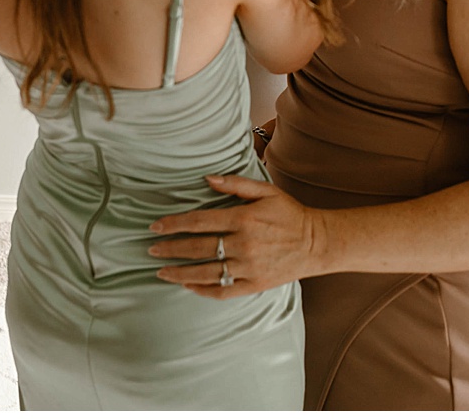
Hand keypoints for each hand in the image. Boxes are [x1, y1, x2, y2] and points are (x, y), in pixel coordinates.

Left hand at [149, 173, 324, 298]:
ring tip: (161, 272)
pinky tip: (188, 286)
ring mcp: (249, 266)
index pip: (199, 222)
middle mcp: (244, 244)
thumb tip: (206, 178)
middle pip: (198, 248)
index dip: (174, 224)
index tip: (155, 227)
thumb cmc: (290, 214)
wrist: (317, 243)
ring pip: (206, 272)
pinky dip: (204, 290)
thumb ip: (236, 184)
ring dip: (180, 273)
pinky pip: (224, 290)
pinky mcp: (255, 284)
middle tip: (151, 250)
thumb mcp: (266, 191)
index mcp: (243, 219)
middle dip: (170, 249)